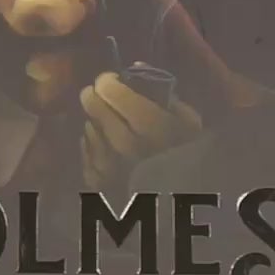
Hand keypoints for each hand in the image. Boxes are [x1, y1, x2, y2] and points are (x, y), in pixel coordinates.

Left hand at [79, 71, 204, 190]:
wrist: (181, 206)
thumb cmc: (189, 158)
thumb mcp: (189, 122)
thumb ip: (164, 93)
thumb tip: (136, 68)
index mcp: (149, 124)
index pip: (108, 87)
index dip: (109, 79)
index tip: (115, 81)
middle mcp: (122, 142)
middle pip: (91, 103)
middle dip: (98, 96)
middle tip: (106, 97)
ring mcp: (105, 164)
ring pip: (88, 126)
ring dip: (97, 123)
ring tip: (114, 129)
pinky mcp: (96, 182)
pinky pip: (85, 152)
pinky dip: (94, 146)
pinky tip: (109, 149)